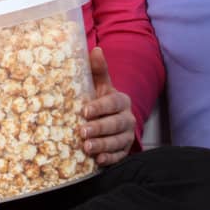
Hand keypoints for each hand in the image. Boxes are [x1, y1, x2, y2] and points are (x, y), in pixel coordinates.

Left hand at [79, 47, 135, 165]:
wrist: (111, 119)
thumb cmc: (100, 99)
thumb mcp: (99, 85)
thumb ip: (97, 70)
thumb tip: (95, 49)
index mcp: (121, 100)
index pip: (112, 103)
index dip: (99, 107)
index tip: (84, 111)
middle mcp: (127, 118)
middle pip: (116, 124)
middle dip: (99, 128)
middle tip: (82, 132)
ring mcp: (127, 135)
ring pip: (118, 141)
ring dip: (103, 145)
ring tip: (87, 148)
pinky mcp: (125, 150)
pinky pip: (120, 156)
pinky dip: (110, 158)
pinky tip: (99, 160)